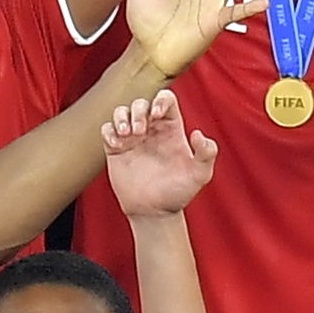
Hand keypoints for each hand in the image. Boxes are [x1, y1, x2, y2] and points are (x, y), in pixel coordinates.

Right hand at [100, 88, 217, 221]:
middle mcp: (151, 131)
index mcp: (171, 130)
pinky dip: (109, 131)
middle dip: (138, 111)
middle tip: (139, 131)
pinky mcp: (116, 150)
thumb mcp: (200, 175)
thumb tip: (198, 134)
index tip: (156, 114)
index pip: (165, 100)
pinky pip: (107, 129)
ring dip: (121, 117)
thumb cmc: (178, 194)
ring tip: (126, 134)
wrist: (154, 212)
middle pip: (141, 102)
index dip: (160, 100)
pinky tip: (116, 144)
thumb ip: (207, 153)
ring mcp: (132, 139)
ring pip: (122, 112)